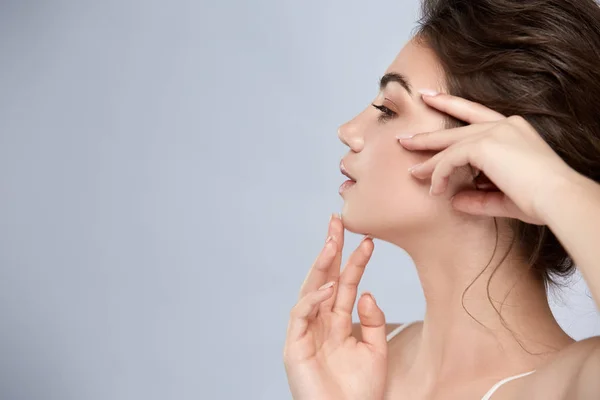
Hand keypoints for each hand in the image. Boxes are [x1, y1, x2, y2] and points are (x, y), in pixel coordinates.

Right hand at [283, 214, 386, 399]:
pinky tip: (330, 285)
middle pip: (323, 277)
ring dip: (321, 264)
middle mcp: (320, 321)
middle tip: (338, 221)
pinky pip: (302, 314)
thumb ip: (373, 320)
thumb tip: (365, 292)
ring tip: (333, 241)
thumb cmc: (360, 390)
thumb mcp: (376, 350)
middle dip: (330, 249)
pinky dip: (314, 298)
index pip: (345, 283)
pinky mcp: (294, 345)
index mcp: (338, 321)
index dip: (354, 260)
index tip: (368, 240)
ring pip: (310, 289)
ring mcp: (306, 331)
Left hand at [399, 92, 576, 224]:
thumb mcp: (503, 197)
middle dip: (428, 134)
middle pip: (457, 125)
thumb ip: (478, 196)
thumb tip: (453, 199)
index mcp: (513, 129)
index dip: (452, 105)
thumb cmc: (541, 200)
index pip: (476, 114)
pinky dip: (439, 174)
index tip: (432, 98)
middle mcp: (504, 125)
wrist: (559, 199)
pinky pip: (450, 159)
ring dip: (429, 160)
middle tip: (404, 137)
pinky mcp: (485, 145)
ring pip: (450, 144)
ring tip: (410, 171)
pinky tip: (434, 190)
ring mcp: (494, 132)